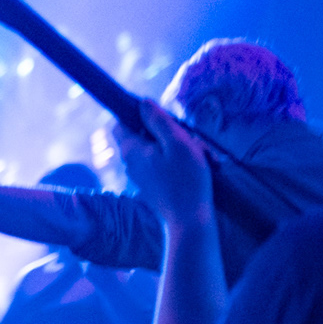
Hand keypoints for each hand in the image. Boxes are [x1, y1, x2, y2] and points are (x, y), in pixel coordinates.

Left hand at [116, 99, 213, 225]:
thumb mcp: (177, 143)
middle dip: (169, 133)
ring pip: (159, 150)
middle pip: (144, 135)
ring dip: (180, 148)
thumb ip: (158, 121)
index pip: (121, 121)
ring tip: (201, 156)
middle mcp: (131, 163)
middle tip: (191, 140)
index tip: (163, 118)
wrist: (190, 221)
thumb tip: (143, 103)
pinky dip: (181, 163)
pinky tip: (200, 168)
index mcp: (131, 150)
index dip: (139, 114)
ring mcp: (142, 176)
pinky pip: (165, 166)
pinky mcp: (154, 186)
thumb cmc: (185, 180)